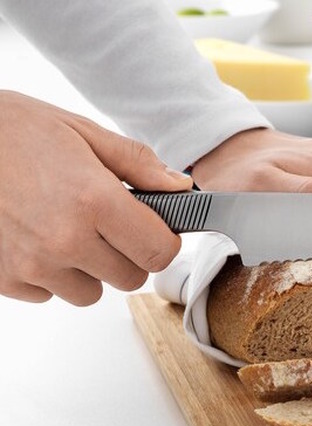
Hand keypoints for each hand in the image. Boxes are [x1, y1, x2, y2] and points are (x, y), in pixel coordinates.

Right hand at [0, 91, 191, 305]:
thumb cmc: (11, 130)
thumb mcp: (81, 132)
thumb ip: (138, 164)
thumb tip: (180, 187)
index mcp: (94, 201)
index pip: (160, 252)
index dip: (162, 240)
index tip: (154, 229)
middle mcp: (66, 240)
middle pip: (131, 279)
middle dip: (128, 254)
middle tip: (107, 224)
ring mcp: (33, 265)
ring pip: (91, 293)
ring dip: (89, 269)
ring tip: (66, 228)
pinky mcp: (5, 278)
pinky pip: (49, 294)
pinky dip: (50, 274)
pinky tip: (35, 237)